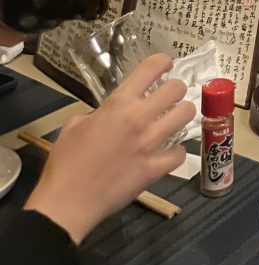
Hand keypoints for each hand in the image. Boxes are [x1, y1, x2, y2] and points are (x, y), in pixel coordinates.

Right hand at [24, 53, 195, 243]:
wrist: (67, 202)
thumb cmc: (66, 163)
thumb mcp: (74, 126)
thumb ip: (97, 113)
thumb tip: (107, 115)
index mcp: (118, 103)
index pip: (150, 67)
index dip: (162, 61)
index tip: (166, 65)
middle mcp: (138, 117)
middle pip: (176, 88)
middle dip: (176, 89)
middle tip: (170, 97)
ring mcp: (150, 143)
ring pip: (186, 115)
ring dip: (182, 115)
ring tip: (174, 120)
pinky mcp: (155, 169)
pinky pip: (180, 154)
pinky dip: (176, 153)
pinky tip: (168, 154)